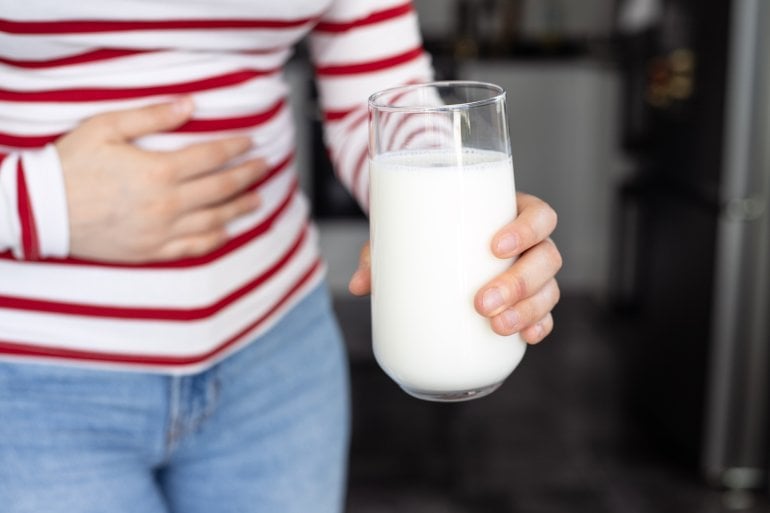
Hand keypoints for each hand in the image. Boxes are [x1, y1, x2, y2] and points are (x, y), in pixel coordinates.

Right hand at [55, 98, 265, 262]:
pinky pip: (193, 248)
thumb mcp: (106, 128)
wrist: (42, 210)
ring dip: (239, 209)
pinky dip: (215, 239)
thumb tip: (189, 105)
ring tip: (256, 200)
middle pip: (221, 188)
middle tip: (263, 168)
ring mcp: (162, 231)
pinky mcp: (152, 251)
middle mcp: (168, 203)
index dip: (236, 148)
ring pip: (214, 220)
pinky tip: (227, 232)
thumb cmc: (71, 165)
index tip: (251, 143)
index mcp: (159, 170)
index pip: (212, 156)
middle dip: (247, 176)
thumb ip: (152, 117)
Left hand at [349, 192, 561, 343]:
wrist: (435, 238)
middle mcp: (530, 242)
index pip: (539, 215)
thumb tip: (357, 285)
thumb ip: (383, 253)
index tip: (494, 246)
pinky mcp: (529, 300)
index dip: (526, 229)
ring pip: (549, 288)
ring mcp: (533, 273)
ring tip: (496, 326)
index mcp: (510, 211)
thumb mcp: (408, 232)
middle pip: (547, 257)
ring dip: (528, 310)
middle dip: (518, 283)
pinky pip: (546, 313)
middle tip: (481, 303)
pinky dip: (539, 325)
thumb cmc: (429, 228)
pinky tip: (527, 337)